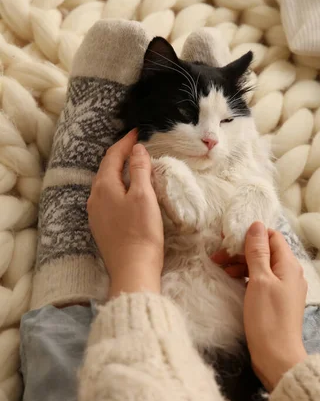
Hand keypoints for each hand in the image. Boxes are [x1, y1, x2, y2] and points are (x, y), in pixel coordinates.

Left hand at [87, 131, 163, 296]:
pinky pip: (107, 196)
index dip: (126, 142)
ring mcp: (96, 212)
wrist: (132, 269)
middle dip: (120, 154)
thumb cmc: (141, 231)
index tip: (139, 131)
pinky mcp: (102, 225)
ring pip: (106, 182)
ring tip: (133, 163)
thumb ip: (139, 169)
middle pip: (106, 168)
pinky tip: (127, 189)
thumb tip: (137, 149)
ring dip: (118, 170)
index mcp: (104, 186)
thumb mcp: (144, 196)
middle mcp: (95, 197)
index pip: (113, 156)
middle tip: (136, 144)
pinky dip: (117, 185)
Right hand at [212, 222, 306, 389]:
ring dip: (241, 263)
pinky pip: (262, 279)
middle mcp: (291, 273)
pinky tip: (232, 280)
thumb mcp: (259, 280)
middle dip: (241, 249)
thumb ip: (257, 251)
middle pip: (266, 250)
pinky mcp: (277, 300)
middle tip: (218, 256)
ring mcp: (285, 287)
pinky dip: (246, 276)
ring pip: (262, 265)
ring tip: (220, 268)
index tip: (228, 240)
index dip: (250, 234)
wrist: (277, 357)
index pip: (271, 236)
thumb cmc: (268, 317)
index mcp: (289, 264)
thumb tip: (256, 224)